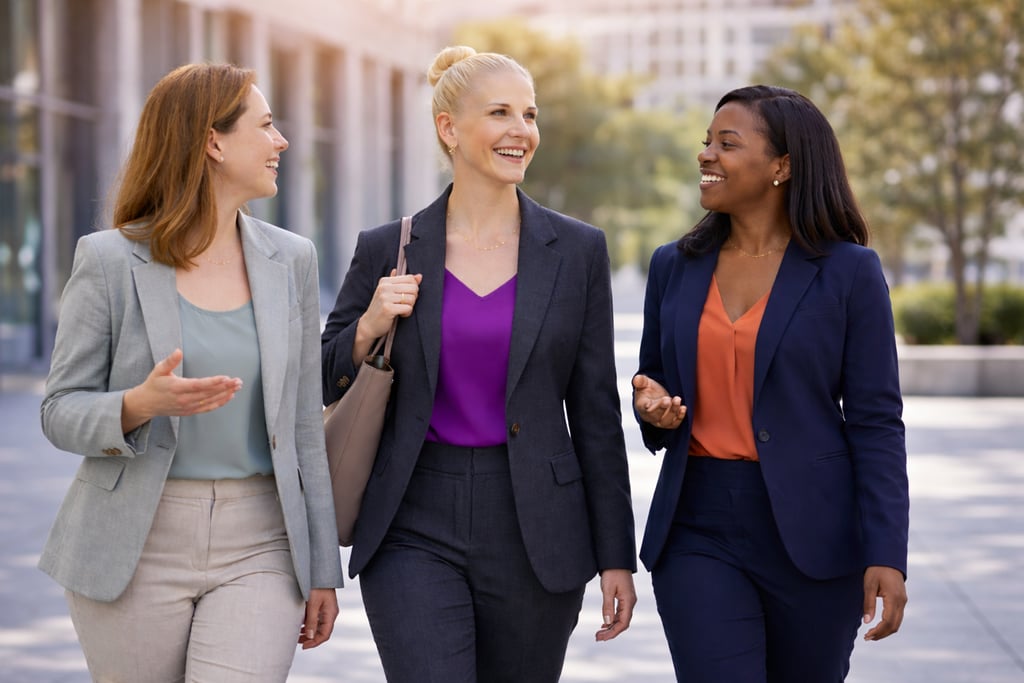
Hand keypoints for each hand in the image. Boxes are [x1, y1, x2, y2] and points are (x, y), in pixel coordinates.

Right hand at [121, 349, 242, 431]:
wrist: (146, 403)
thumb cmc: (154, 384)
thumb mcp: (159, 370)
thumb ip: (170, 361)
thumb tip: (178, 351)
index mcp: (177, 387)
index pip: (198, 385)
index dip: (213, 382)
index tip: (225, 378)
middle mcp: (184, 399)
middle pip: (208, 393)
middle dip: (225, 387)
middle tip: (238, 381)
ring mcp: (188, 407)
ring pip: (210, 401)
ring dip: (226, 394)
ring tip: (238, 386)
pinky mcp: (190, 411)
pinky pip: (207, 408)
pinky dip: (219, 403)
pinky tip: (229, 396)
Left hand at [298, 588, 339, 648]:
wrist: (319, 573)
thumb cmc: (317, 586)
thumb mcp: (313, 604)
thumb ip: (311, 621)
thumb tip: (310, 637)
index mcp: (331, 614)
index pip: (325, 634)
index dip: (315, 642)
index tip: (304, 646)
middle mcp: (330, 614)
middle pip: (322, 632)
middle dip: (311, 639)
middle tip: (298, 642)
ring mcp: (326, 610)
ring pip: (319, 627)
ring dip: (309, 632)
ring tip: (297, 635)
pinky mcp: (322, 607)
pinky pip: (316, 620)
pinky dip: (309, 625)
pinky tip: (300, 625)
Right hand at [358, 269, 423, 339]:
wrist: (369, 324)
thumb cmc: (382, 308)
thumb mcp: (390, 293)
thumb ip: (404, 283)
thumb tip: (419, 276)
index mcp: (385, 281)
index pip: (410, 278)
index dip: (413, 288)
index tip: (406, 296)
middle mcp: (384, 287)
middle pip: (413, 288)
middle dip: (413, 298)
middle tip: (404, 304)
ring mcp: (385, 297)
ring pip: (412, 298)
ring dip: (410, 307)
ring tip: (401, 310)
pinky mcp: (388, 308)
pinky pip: (408, 308)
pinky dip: (407, 313)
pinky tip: (400, 315)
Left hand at [595, 569, 635, 640]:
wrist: (616, 559)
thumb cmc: (612, 572)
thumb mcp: (608, 589)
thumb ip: (608, 606)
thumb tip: (607, 622)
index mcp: (628, 601)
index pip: (623, 623)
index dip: (613, 632)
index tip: (602, 637)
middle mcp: (630, 602)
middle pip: (623, 623)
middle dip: (611, 632)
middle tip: (598, 637)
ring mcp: (628, 600)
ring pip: (621, 619)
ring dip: (611, 626)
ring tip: (599, 633)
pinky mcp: (624, 597)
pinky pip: (620, 613)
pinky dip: (612, 619)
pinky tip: (605, 623)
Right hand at [632, 374, 685, 428]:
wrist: (655, 397)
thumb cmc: (648, 390)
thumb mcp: (644, 383)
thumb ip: (640, 381)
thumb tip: (637, 378)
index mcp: (641, 405)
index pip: (642, 408)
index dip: (645, 406)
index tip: (648, 403)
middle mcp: (649, 416)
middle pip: (654, 416)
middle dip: (661, 408)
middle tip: (667, 399)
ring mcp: (659, 421)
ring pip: (665, 421)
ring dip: (673, 411)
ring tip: (677, 399)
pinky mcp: (669, 422)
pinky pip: (674, 424)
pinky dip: (679, 418)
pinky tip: (683, 408)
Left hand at [862, 566, 906, 640]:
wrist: (887, 558)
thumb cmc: (876, 569)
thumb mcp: (869, 585)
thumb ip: (868, 604)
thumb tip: (867, 622)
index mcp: (894, 598)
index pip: (888, 622)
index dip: (878, 631)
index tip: (867, 636)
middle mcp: (901, 601)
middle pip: (894, 625)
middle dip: (882, 634)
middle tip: (868, 638)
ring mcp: (903, 601)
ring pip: (897, 622)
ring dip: (886, 631)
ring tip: (872, 634)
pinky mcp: (902, 599)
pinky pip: (898, 616)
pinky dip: (889, 624)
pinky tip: (879, 625)